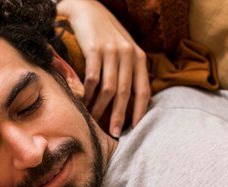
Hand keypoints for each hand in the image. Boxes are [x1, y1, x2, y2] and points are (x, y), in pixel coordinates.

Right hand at [56, 0, 149, 137]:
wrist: (85, 7)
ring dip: (101, 109)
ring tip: (94, 121)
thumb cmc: (103, 32)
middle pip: (125, 93)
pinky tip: (83, 104)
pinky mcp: (94, 49)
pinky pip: (93, 79)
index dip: (139, 110)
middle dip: (120, 116)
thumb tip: (127, 98)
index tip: (133, 127)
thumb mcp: (122, 48)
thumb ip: (128, 68)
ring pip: (109, 89)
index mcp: (138, 56)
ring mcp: (111, 51)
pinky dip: (88, 95)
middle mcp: (128, 54)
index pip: (143, 89)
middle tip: (114, 133)